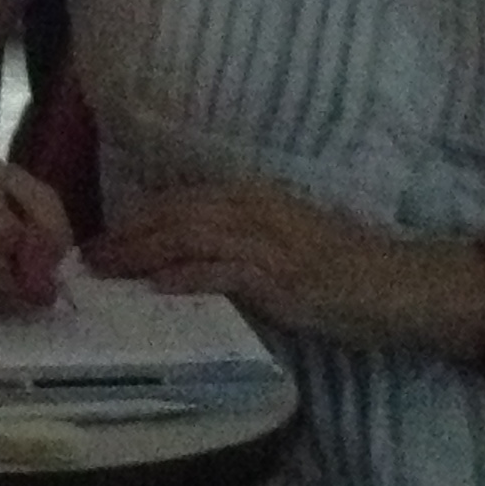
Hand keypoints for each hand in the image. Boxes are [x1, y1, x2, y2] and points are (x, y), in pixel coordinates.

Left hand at [85, 180, 368, 334]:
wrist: (397, 285)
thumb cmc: (341, 271)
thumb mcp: (283, 246)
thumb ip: (237, 248)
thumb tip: (183, 266)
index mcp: (253, 198)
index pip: (179, 202)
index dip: (135, 220)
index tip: (101, 240)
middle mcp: (255, 210)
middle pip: (173, 214)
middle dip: (125, 235)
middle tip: (87, 258)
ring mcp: (268, 242)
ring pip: (188, 237)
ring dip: (141, 254)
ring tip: (106, 271)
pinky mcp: (281, 276)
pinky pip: (223, 271)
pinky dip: (187, 277)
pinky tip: (158, 287)